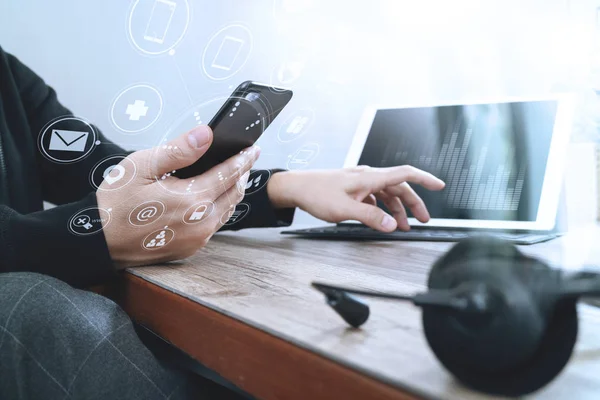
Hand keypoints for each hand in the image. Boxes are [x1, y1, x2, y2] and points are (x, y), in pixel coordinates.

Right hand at [96, 125, 259, 268]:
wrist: (99, 242)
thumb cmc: (116, 201)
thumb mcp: (142, 166)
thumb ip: (178, 150)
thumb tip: (206, 135)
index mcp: (192, 199)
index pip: (229, 174)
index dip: (243, 159)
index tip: (254, 149)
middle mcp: (201, 222)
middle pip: (234, 194)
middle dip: (242, 174)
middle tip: (245, 160)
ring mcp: (197, 238)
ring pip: (227, 211)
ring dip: (232, 192)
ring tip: (233, 176)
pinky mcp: (191, 248)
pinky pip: (214, 225)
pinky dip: (220, 209)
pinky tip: (213, 199)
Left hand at [267, 165, 444, 231]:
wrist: (296, 187)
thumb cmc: (316, 193)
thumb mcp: (344, 209)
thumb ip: (369, 217)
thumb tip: (391, 224)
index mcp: (369, 177)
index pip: (404, 174)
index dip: (425, 179)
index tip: (440, 185)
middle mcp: (367, 177)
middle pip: (399, 187)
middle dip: (414, 204)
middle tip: (424, 220)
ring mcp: (360, 183)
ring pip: (386, 194)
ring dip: (397, 209)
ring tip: (402, 226)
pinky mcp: (353, 189)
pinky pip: (374, 198)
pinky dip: (381, 209)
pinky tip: (380, 220)